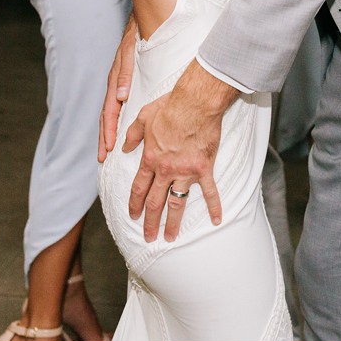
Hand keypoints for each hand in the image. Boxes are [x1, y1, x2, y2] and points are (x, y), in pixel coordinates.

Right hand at [98, 18, 137, 162]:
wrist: (141, 23)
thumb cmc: (137, 38)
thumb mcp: (130, 54)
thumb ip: (125, 75)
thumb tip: (121, 98)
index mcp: (115, 82)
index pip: (109, 112)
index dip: (109, 131)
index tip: (108, 149)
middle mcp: (115, 87)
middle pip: (106, 118)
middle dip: (104, 138)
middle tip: (102, 158)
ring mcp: (119, 86)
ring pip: (111, 114)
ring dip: (108, 133)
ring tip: (106, 150)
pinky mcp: (125, 85)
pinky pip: (118, 108)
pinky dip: (116, 122)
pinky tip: (120, 131)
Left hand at [123, 63, 229, 240]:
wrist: (195, 103)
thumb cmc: (169, 107)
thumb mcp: (142, 118)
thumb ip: (132, 136)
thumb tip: (123, 147)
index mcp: (150, 159)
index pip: (139, 188)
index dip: (135, 205)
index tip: (133, 217)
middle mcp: (166, 170)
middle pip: (155, 202)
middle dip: (150, 222)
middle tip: (148, 237)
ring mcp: (186, 171)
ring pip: (178, 202)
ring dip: (173, 222)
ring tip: (171, 238)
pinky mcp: (204, 169)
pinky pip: (210, 192)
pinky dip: (214, 206)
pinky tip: (217, 220)